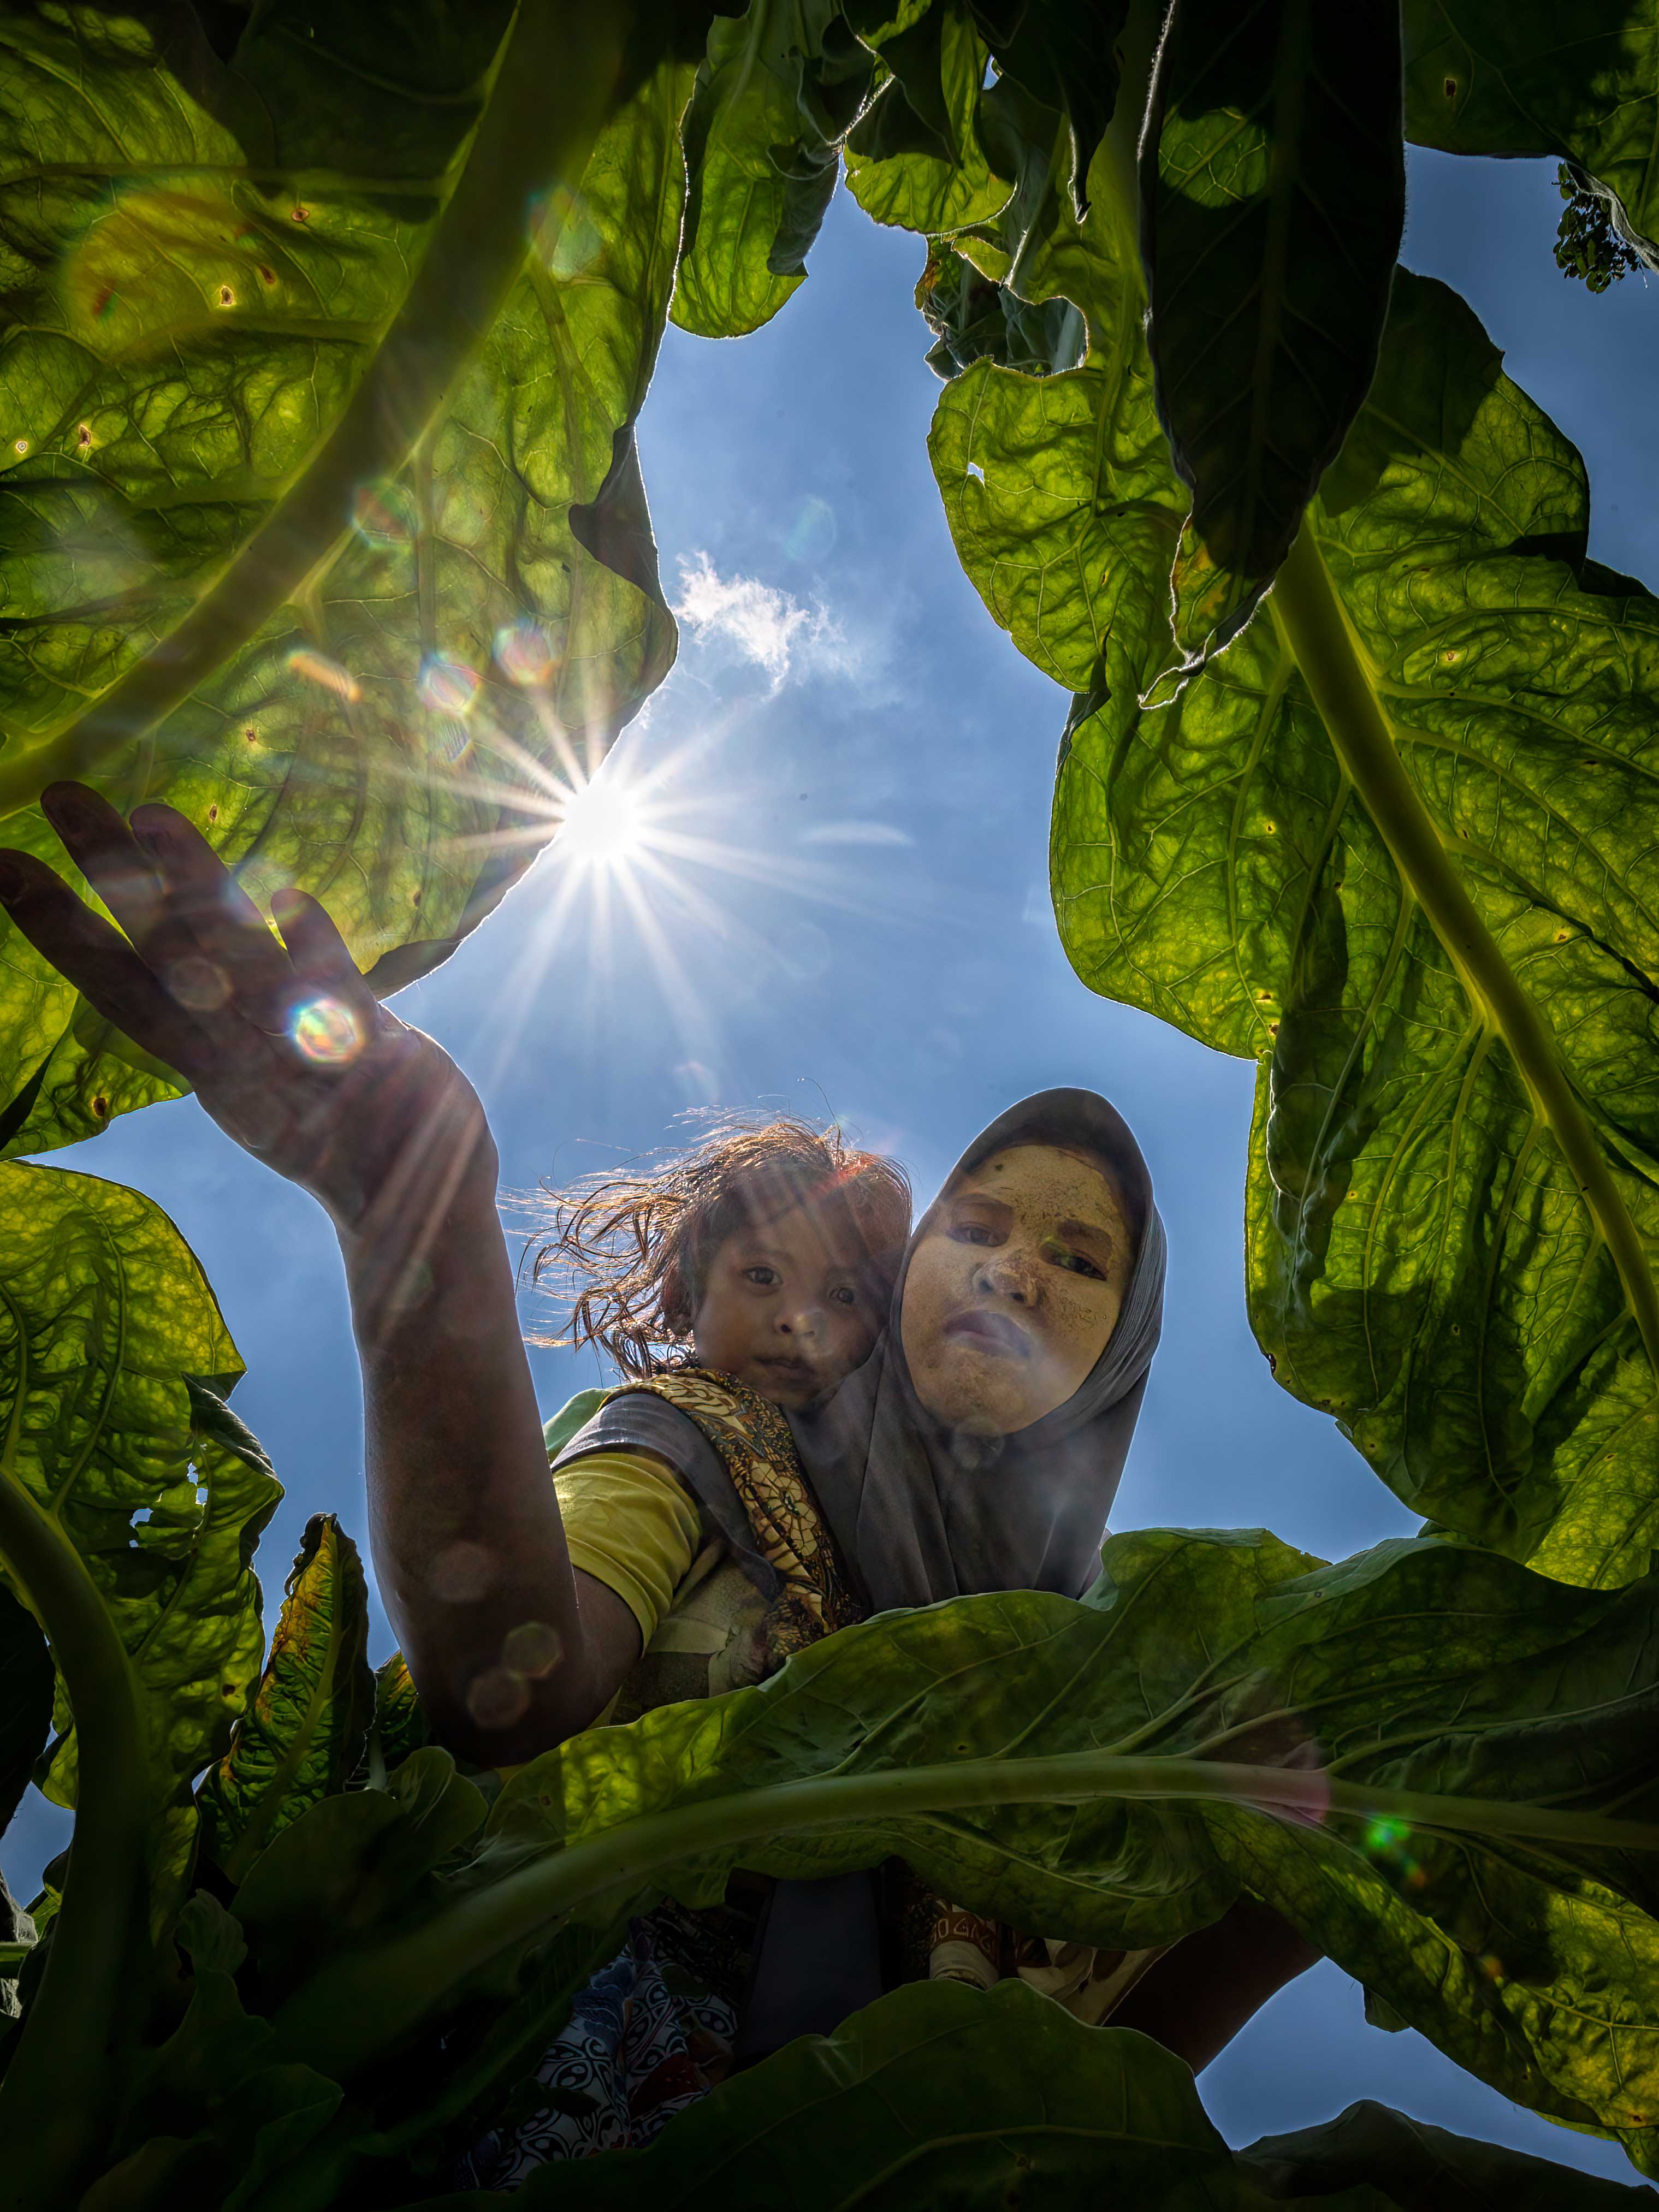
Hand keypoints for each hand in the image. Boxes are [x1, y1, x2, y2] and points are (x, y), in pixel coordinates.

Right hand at [0, 785, 492, 1261]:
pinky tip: (286, 892)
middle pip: (162, 959)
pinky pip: (339, 996)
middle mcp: (240, 1063)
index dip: (60, 930)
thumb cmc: (341, 1129)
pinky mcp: (376, 1059)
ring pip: (238, 966)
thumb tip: (226, 922)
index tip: (2, 865)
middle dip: (112, 879)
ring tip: (150, 814)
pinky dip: (314, 948)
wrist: (421, 1218)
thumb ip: (245, 1006)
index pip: (119, 986)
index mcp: (208, 1065)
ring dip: (197, 891)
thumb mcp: (271, 1072)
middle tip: (59, 794)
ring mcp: (303, 1061)